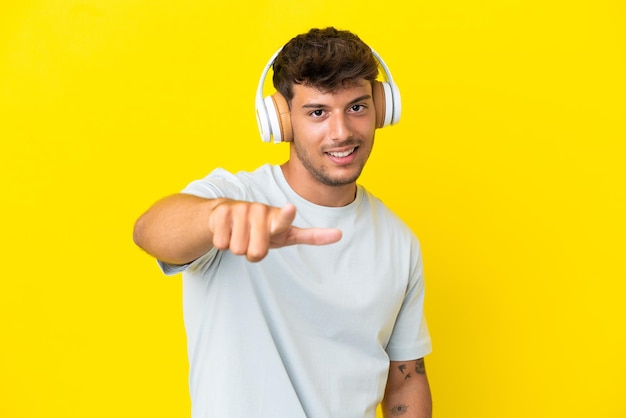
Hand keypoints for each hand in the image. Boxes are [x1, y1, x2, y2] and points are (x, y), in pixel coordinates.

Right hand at [208, 199, 341, 261]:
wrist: (226, 216)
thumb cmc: (262, 228)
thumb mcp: (286, 233)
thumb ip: (311, 235)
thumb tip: (340, 234)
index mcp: (277, 218)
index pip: (283, 219)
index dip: (286, 215)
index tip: (290, 208)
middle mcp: (260, 210)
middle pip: (256, 252)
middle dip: (253, 253)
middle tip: (253, 240)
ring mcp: (240, 209)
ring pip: (238, 249)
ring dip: (238, 247)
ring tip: (240, 235)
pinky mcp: (222, 212)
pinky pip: (222, 243)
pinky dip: (223, 242)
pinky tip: (227, 231)